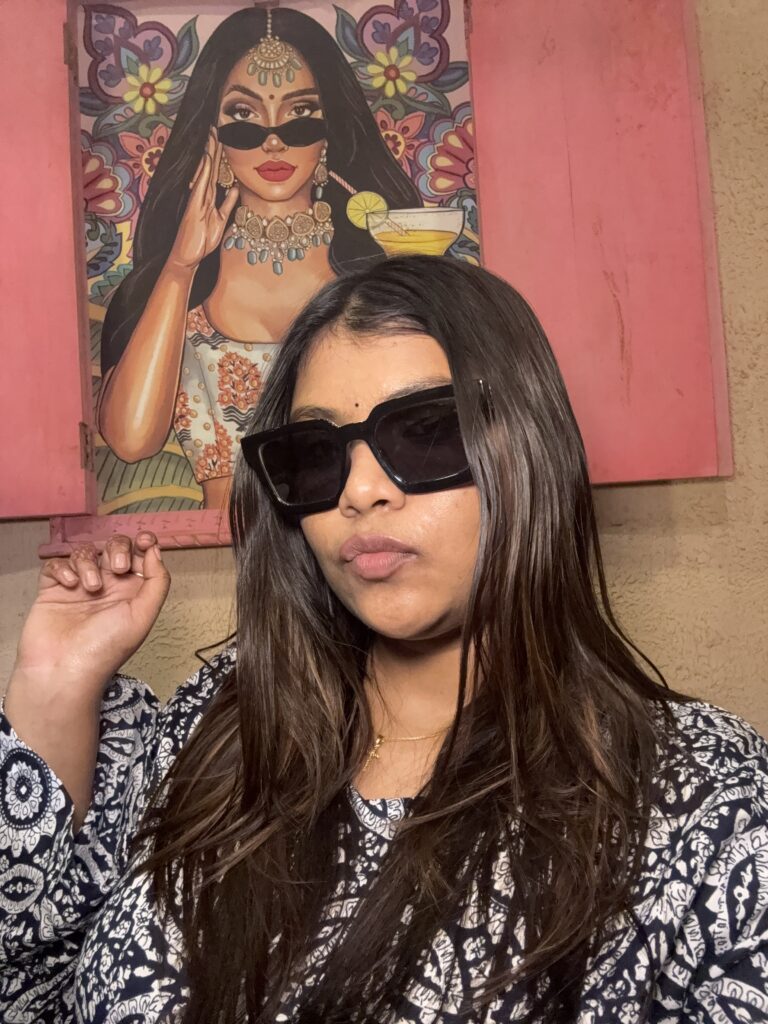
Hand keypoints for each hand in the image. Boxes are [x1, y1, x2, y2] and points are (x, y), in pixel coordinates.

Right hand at [11, 532, 170, 705]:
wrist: (64, 668)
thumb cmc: (106, 648)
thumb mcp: (143, 615)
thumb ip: (157, 581)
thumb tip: (156, 550)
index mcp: (131, 591)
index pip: (139, 555)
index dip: (142, 543)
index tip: (143, 541)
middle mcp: (107, 586)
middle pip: (113, 546)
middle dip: (117, 549)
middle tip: (116, 569)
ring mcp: (78, 586)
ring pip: (85, 552)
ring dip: (89, 563)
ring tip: (89, 587)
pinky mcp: (53, 589)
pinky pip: (57, 564)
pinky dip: (64, 568)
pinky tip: (69, 586)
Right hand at [167, 127, 239, 270]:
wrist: (187, 257)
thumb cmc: (202, 240)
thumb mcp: (221, 220)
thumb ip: (227, 204)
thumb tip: (234, 189)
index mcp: (208, 198)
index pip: (214, 172)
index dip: (218, 156)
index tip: (222, 139)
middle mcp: (201, 196)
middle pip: (209, 168)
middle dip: (212, 148)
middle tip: (215, 128)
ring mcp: (196, 200)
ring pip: (204, 173)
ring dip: (208, 155)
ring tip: (211, 136)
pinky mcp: (193, 208)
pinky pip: (200, 187)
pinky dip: (203, 173)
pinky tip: (206, 160)